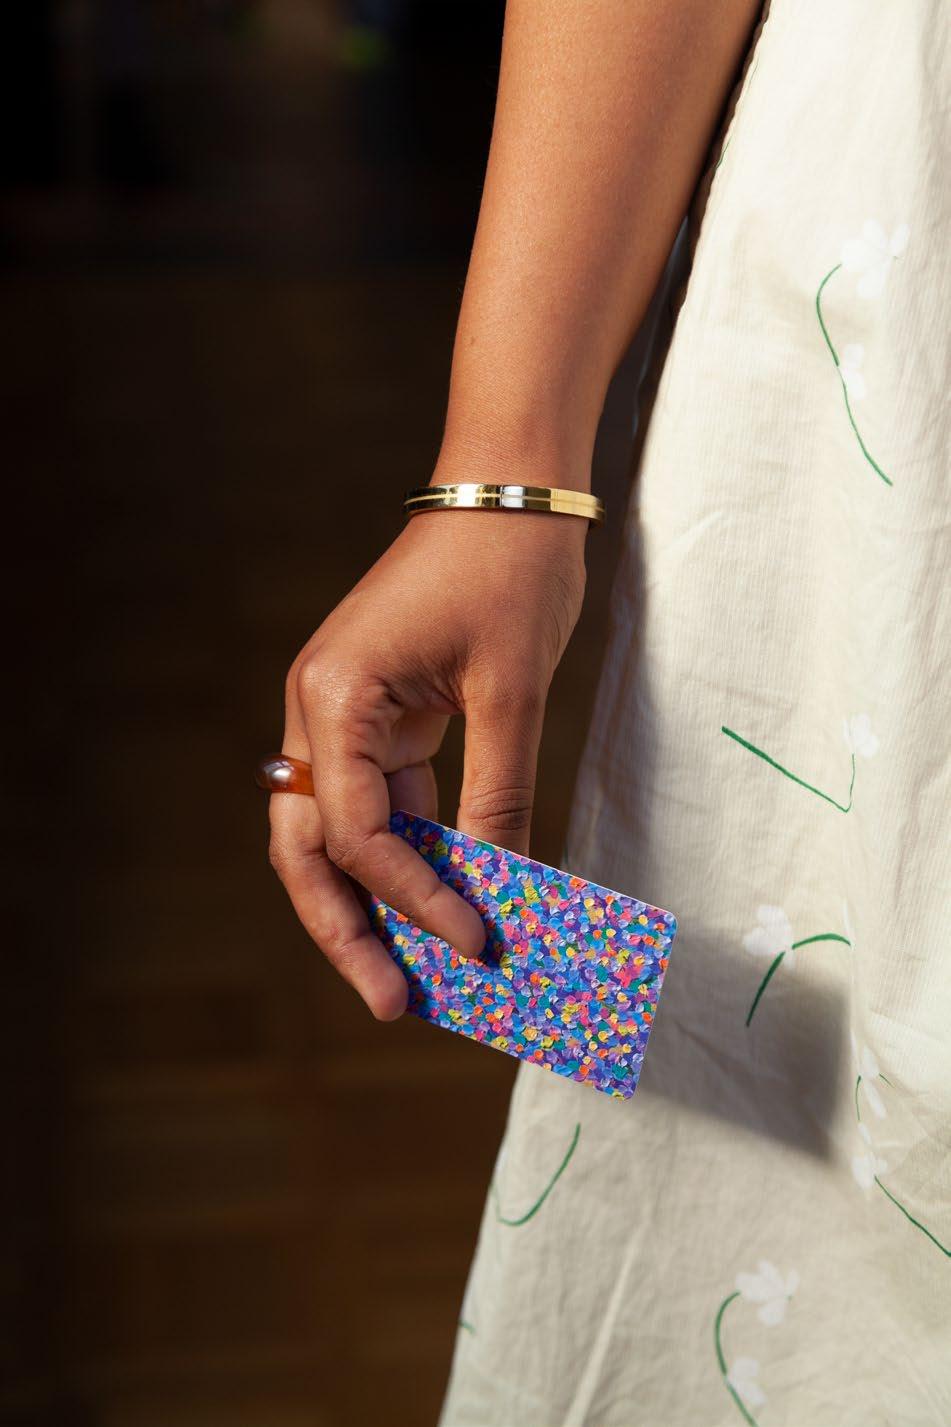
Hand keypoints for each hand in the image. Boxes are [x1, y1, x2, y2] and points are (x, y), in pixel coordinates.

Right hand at [268, 507, 586, 1019]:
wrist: (509, 489)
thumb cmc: (508, 570)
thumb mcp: (511, 692)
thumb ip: (498, 797)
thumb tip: (505, 894)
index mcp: (333, 698)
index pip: (354, 830)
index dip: (412, 898)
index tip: (474, 943)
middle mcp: (317, 713)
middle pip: (309, 851)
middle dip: (349, 931)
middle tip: (393, 1004)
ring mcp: (342, 717)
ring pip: (338, 837)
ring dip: (375, 904)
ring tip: (417, 976)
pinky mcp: (378, 718)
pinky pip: (380, 807)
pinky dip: (408, 859)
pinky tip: (443, 903)